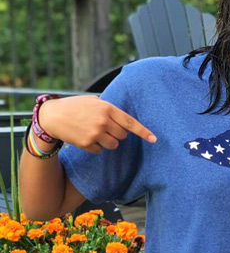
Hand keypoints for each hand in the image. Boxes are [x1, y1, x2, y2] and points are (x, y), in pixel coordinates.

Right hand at [39, 96, 155, 154]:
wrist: (53, 116)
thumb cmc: (75, 107)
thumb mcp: (94, 101)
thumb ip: (109, 109)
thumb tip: (125, 122)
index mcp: (107, 108)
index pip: (130, 122)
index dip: (143, 132)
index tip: (154, 139)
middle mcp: (103, 121)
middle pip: (123, 136)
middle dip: (117, 134)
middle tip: (104, 127)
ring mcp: (95, 133)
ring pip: (113, 145)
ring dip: (107, 142)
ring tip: (94, 132)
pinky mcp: (87, 143)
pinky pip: (100, 151)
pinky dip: (95, 147)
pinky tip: (85, 137)